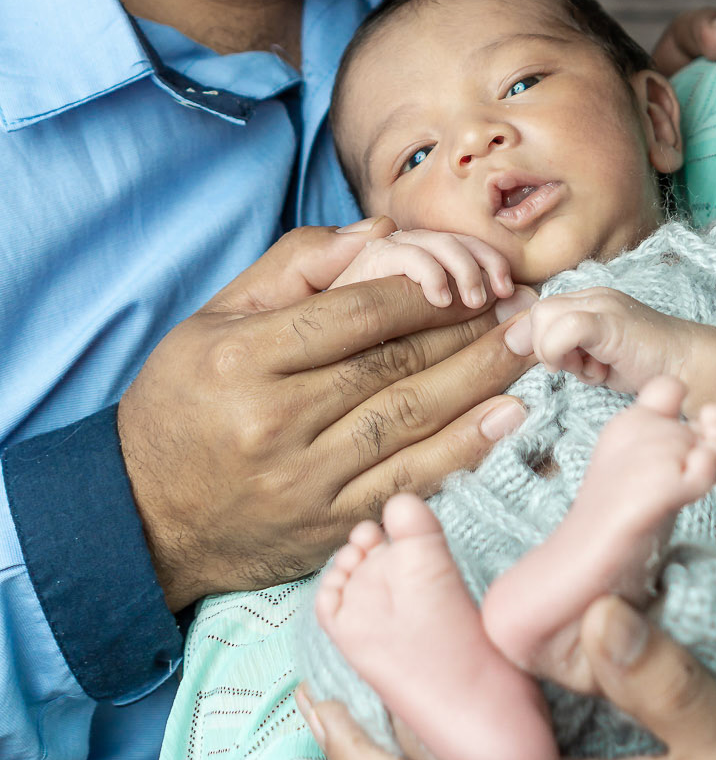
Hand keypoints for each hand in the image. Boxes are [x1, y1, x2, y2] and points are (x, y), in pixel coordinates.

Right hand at [118, 221, 529, 610]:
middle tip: (526, 303)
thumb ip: (295, 268)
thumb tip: (380, 232)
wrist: (142, 519)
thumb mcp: (212, 319)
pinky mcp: (327, 527)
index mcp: (243, 358)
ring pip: (411, 419)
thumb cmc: (182, 404)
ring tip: (529, 344)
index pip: (356, 314)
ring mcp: (304, 481)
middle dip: (469, 329)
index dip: (426, 293)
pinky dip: (465, 449)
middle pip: (395, 364)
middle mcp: (275, 420)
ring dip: (482, 379)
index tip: (474, 276)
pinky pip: (408, 481)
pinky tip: (509, 417)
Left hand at [500, 293, 715, 453]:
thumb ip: (559, 348)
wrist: (691, 366)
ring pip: (543, 317)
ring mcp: (602, 304)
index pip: (538, 313)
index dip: (544, 344)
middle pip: (536, 313)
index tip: (572, 366)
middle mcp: (592, 294)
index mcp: (587, 300)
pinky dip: (564, 354)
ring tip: (593, 369)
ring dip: (557, 354)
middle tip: (581, 368)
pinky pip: (564, 329)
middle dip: (547, 349)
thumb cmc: (645, 367)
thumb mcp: (593, 359)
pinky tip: (593, 370)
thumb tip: (511, 341)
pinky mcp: (610, 320)